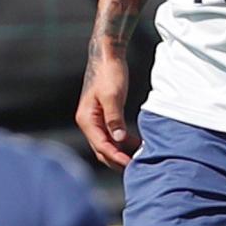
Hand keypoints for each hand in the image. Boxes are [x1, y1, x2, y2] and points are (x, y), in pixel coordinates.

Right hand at [76, 52, 140, 170]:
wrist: (107, 56)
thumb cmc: (109, 73)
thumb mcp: (113, 96)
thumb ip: (115, 118)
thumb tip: (119, 140)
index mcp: (87, 119)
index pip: (101, 146)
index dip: (116, 157)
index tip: (131, 165)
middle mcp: (87, 122)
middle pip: (101, 149)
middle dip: (117, 160)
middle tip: (136, 169)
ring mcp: (93, 120)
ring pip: (106, 144)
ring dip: (120, 153)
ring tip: (138, 159)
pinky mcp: (102, 116)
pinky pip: (110, 135)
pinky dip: (122, 142)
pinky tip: (136, 145)